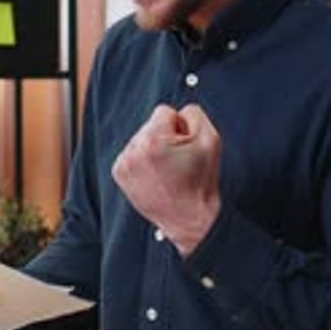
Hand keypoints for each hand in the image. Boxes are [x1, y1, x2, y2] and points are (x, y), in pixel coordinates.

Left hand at [112, 103, 220, 255]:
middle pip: (151, 124)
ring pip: (141, 138)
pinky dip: (144, 161)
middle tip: (178, 162)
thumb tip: (177, 112)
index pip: (165, 111)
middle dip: (165, 137)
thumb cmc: (200, 181)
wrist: (188, 218)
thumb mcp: (211, 139)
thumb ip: (194, 114)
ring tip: (168, 171)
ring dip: (154, 149)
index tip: (185, 148)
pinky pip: (133, 153)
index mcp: (153, 141)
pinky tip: (156, 176)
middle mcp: (133, 151)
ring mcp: (123, 164)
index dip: (181, 127)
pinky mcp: (119, 174)